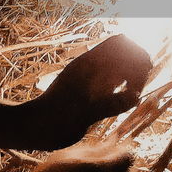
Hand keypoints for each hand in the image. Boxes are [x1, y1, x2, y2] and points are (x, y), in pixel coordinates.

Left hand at [26, 35, 151, 148]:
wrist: (33, 128)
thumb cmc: (52, 122)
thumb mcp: (80, 115)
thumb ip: (108, 105)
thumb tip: (134, 97)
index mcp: (88, 64)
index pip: (121, 43)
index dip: (136, 57)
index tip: (134, 83)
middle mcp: (92, 67)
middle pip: (126, 51)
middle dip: (138, 67)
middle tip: (135, 91)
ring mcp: (92, 78)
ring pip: (122, 65)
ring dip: (133, 77)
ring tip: (131, 97)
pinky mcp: (93, 91)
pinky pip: (116, 80)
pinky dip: (125, 88)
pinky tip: (122, 103)